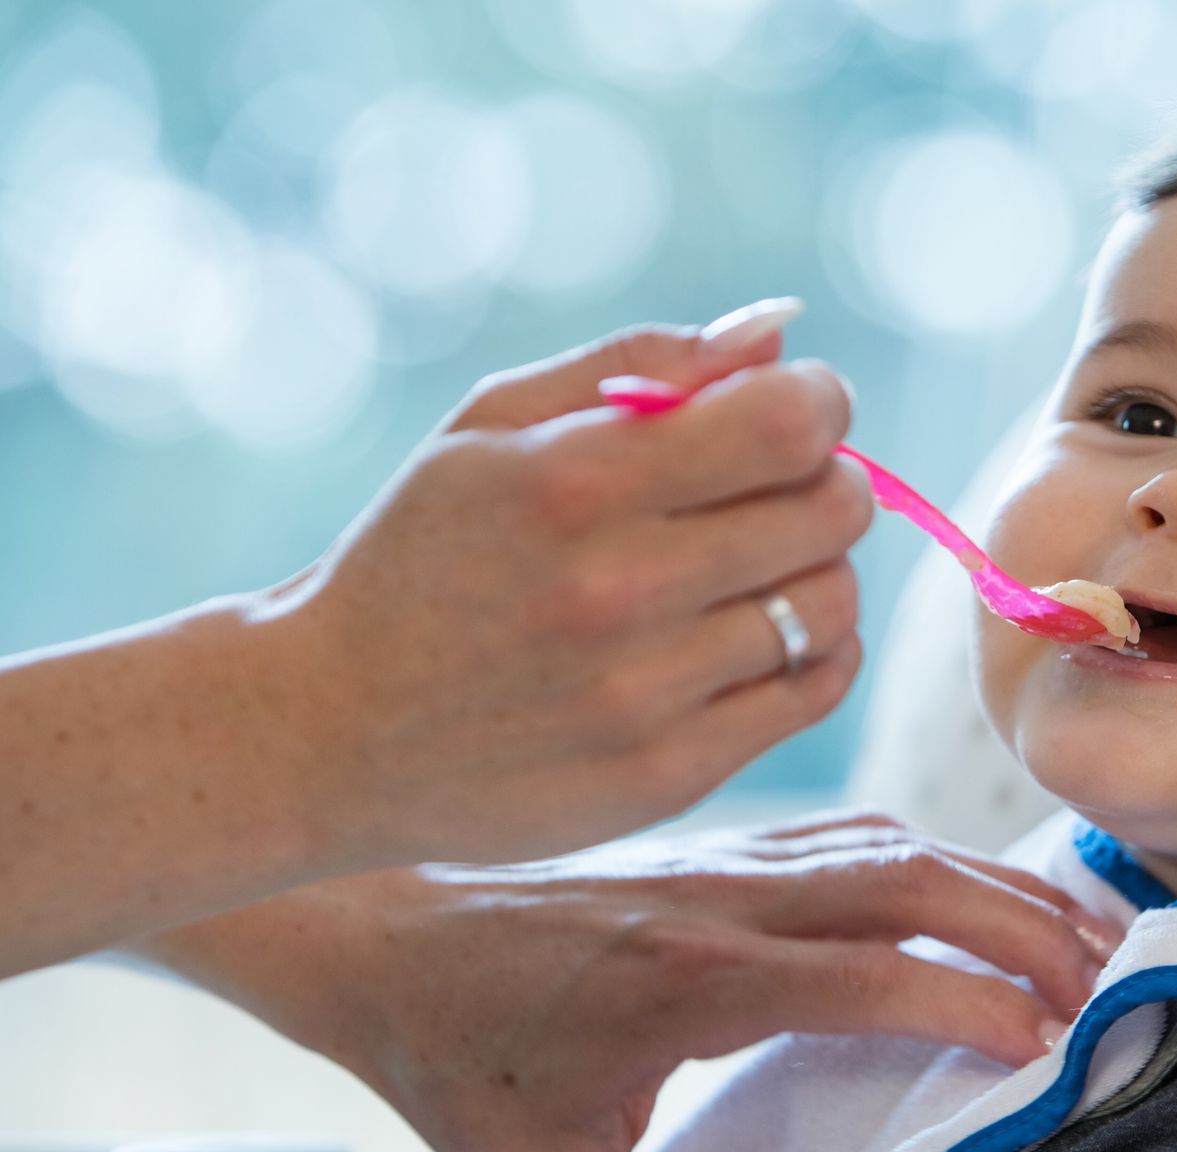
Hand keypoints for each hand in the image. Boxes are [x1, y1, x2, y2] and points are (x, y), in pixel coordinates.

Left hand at [137, 812, 1121, 1151]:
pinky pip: (867, 837)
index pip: (865, 973)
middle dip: (1027, 930)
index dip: (966, 1002)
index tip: (1041, 1045)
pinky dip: (949, 861)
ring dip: (1002, 886)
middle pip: (913, 883)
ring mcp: (735, 859)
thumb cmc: (464, 1048)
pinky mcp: (734, 846)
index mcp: (688, 974)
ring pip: (902, 846)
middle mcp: (728, 898)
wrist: (389, 932)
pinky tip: (993, 893)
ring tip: (1086, 936)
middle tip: (1107, 985)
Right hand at [256, 304, 873, 874]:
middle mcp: (618, 590)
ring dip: (816, 569)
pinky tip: (765, 633)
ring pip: (832, 601)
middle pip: (831, 510)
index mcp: (575, 483)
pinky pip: (815, 690)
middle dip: (826, 480)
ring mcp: (646, 692)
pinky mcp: (668, 774)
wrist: (328, 729)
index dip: (820, 403)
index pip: (787, 425)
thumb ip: (640, 363)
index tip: (802, 409)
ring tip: (757, 568)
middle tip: (777, 489)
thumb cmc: (421, 556)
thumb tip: (781, 337)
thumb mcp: (491, 426)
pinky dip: (818, 650)